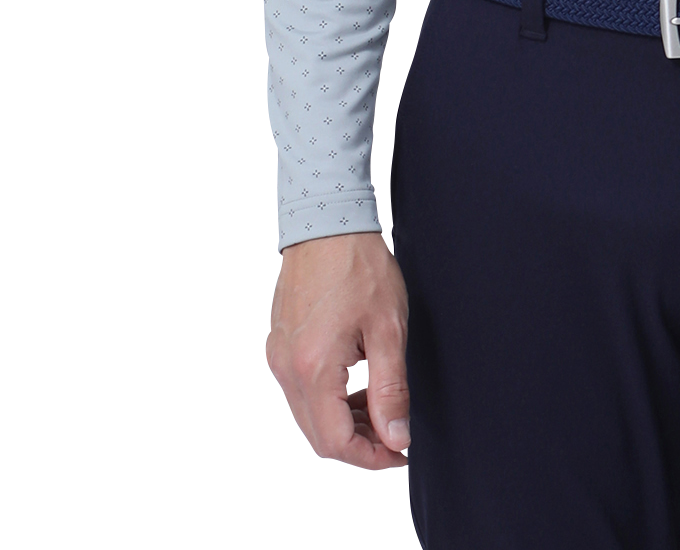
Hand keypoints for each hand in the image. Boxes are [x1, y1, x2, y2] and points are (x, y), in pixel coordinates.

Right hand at [267, 230, 412, 469]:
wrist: (327, 221)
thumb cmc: (360, 265)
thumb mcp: (389, 329)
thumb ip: (391, 390)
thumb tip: (396, 438)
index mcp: (313, 369)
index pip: (335, 443)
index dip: (371, 458)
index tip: (401, 451)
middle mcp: (287, 369)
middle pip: (318, 436)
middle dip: (359, 444)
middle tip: (396, 433)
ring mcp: (279, 357)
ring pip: (308, 415)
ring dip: (343, 422)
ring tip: (380, 406)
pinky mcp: (279, 345)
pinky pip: (300, 391)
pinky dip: (328, 400)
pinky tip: (356, 383)